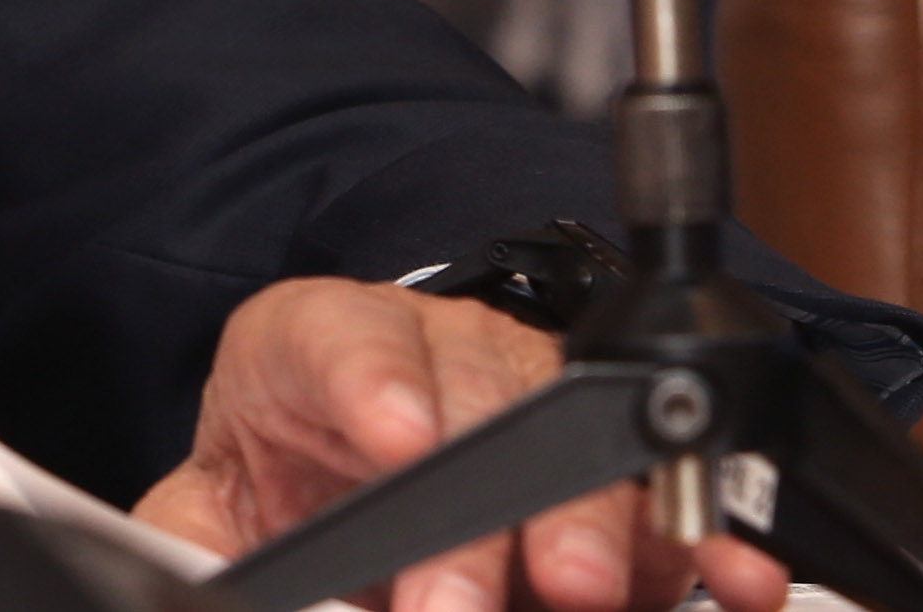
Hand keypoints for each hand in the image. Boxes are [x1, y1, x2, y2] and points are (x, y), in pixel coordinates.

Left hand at [134, 281, 785, 611]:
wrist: (327, 477)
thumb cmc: (275, 478)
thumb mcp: (208, 508)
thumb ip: (199, 545)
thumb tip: (196, 590)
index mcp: (316, 345)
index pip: (338, 337)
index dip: (370, 383)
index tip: (394, 436)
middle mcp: (439, 355)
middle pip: (473, 401)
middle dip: (469, 512)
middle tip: (452, 600)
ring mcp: (536, 404)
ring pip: (577, 437)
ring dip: (582, 523)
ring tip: (573, 588)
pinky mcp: (611, 478)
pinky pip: (663, 497)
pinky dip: (700, 539)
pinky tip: (725, 574)